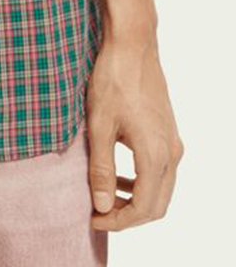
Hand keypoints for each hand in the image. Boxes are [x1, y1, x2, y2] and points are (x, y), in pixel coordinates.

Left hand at [86, 35, 183, 231]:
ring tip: (105, 195)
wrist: (132, 45)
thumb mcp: (99, 125)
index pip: (143, 209)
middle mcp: (171, 152)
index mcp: (155, 155)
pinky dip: (142, 180)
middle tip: (98, 213)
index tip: (93, 220)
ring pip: (161, 188)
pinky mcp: (168, 131)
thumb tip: (102, 206)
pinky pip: (161, 169)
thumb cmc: (113, 81)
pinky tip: (118, 172)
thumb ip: (102, 169)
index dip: (118, 222)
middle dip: (128, 216)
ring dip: (135, 199)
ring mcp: (173, 141)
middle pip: (157, 205)